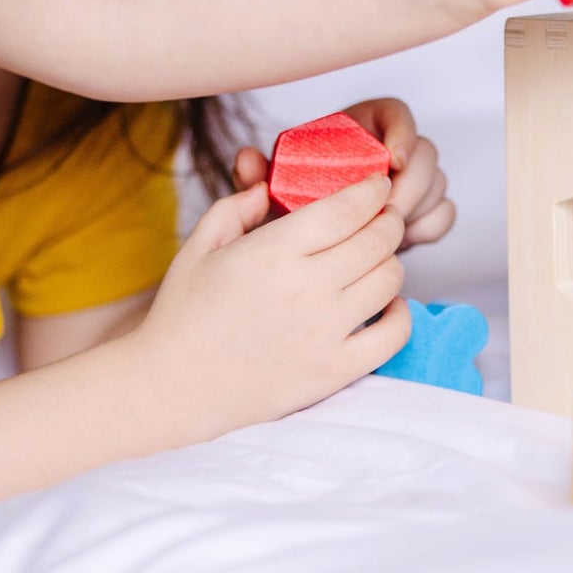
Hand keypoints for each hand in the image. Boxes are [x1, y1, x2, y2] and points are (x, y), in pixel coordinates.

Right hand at [129, 177, 409, 441]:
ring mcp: (323, 333)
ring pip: (390, 279)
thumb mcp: (200, 245)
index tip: (376, 183)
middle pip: (378, 239)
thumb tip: (270, 186)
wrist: (171, 388)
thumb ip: (237, 205)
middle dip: (388, 218)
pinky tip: (386, 304)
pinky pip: (394, 336)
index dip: (372, 189)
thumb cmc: (182, 314)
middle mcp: (305, 288)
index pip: (348, 208)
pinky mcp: (332, 371)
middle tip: (383, 216)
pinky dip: (401, 314)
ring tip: (376, 257)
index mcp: (273, 251)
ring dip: (390, 260)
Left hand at [234, 98, 455, 249]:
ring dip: (419, 208)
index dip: (403, 132)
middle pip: (426, 152)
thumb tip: (246, 160)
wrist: (307, 230)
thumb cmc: (291, 196)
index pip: (397, 115)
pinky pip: (443, 212)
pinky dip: (430, 226)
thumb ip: (260, 173)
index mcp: (363, 126)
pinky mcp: (423, 208)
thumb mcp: (274, 185)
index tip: (393, 160)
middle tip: (390, 211)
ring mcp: (413, 179)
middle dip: (413, 183)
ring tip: (393, 231)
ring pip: (437, 183)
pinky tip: (405, 242)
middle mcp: (393, 147)